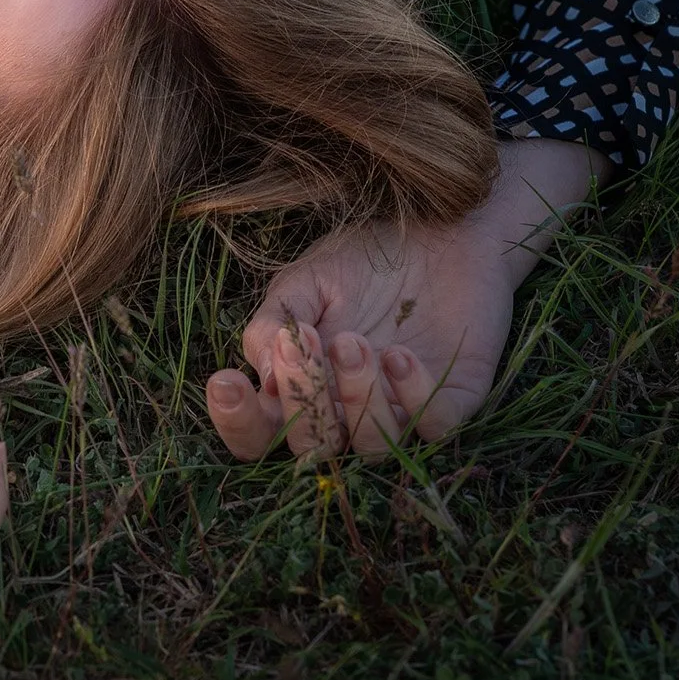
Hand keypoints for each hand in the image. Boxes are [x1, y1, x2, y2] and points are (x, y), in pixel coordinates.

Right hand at [205, 139, 609, 459]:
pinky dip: (412, 396)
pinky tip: (400, 354)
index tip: (226, 381)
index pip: (258, 433)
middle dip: (302, 404)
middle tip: (303, 346)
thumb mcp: (305, 281)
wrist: (440, 228)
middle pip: (312, 451)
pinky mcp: (452, 399)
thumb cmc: (364, 258)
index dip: (237, 421)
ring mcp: (400, 410)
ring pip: (370, 447)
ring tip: (355, 341)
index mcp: (302, 387)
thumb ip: (276, 324)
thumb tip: (261, 376)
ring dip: (356, 398)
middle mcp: (346, 410)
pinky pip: (432, 427)